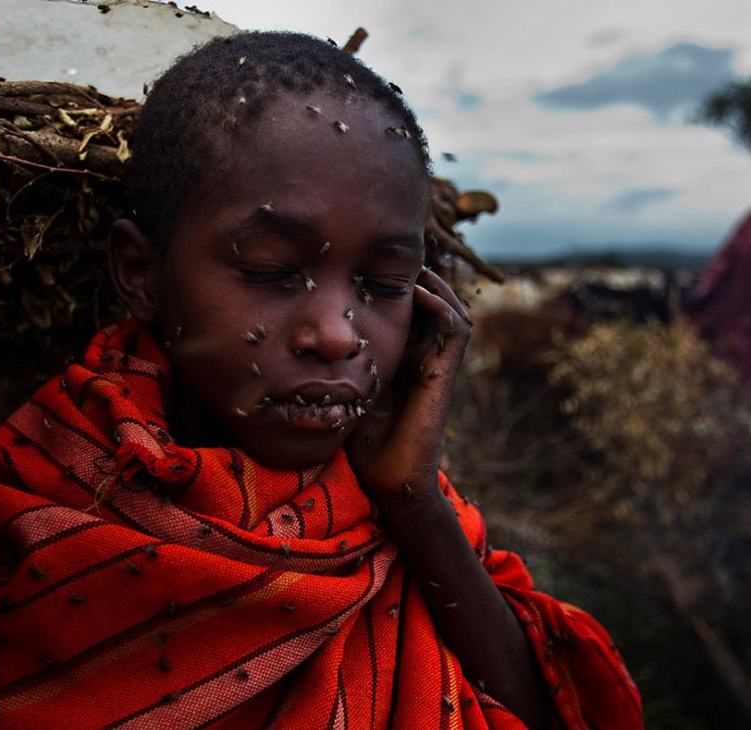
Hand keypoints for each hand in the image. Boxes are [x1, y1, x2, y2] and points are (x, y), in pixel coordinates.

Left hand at [346, 267, 470, 497]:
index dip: (391, 280)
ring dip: (433, 281)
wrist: (388, 479)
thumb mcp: (339, 388)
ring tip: (411, 261)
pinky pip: (454, 330)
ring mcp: (436, 363)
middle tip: (393, 248)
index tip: (364, 256)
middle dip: (415, 272)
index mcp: (401, 354)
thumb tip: (295, 338)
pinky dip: (441, 306)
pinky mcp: (444, 374)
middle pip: (430, 299)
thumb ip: (329, 363)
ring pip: (449, 307)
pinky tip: (417, 292)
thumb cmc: (360, 442)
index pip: (404, 305)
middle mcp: (422, 354)